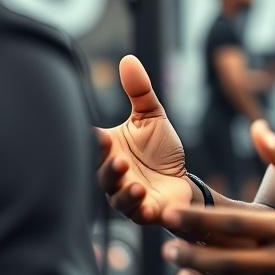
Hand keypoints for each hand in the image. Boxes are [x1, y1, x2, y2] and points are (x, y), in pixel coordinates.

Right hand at [97, 54, 196, 222]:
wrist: (181, 181)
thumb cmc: (159, 150)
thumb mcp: (151, 117)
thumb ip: (139, 91)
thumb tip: (128, 59)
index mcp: (109, 151)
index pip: (94, 145)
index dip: (93, 142)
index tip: (97, 136)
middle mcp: (112, 175)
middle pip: (102, 174)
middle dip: (109, 168)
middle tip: (118, 159)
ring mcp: (127, 196)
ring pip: (118, 198)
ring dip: (125, 193)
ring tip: (135, 185)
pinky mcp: (146, 212)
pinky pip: (140, 215)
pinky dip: (143, 212)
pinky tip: (150, 207)